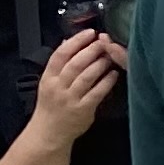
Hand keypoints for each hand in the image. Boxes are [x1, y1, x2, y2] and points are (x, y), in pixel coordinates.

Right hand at [24, 27, 124, 143]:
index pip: (60, 55)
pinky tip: (114, 74)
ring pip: (87, 76)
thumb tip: (70, 41)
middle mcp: (58, 87)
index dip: (76, 41)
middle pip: (75, 63)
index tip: (90, 32)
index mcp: (48, 78)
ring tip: (111, 56)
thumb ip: (60, 64)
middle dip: (92, 50)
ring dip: (101, 64)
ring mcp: (70, 98)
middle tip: (105, 41)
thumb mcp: (50, 83)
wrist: (49, 132)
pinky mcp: (83, 109)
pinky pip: (97, 92)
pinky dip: (107, 81)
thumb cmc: (52, 105)